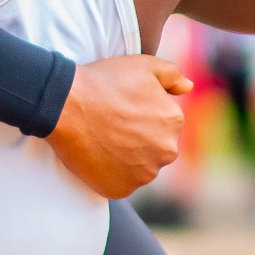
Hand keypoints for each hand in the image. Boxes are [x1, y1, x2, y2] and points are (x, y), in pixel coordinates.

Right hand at [45, 54, 191, 198]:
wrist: (66, 105)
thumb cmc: (104, 82)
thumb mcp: (143, 65)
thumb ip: (172, 75)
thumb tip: (188, 88)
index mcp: (174, 121)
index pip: (164, 122)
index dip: (143, 114)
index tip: (123, 108)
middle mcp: (166, 152)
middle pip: (155, 147)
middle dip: (139, 139)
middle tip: (112, 125)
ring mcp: (144, 174)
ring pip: (140, 167)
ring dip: (127, 158)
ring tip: (104, 139)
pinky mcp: (121, 189)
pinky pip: (121, 183)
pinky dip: (112, 174)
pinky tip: (98, 155)